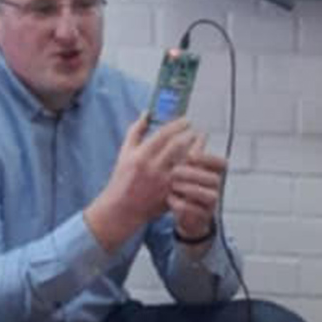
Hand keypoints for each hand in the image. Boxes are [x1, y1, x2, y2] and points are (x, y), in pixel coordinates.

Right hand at [86, 115, 200, 251]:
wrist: (122, 208)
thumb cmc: (122, 178)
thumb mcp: (125, 152)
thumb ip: (136, 131)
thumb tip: (147, 113)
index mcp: (141, 155)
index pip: (163, 134)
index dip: (178, 125)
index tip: (187, 121)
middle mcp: (152, 167)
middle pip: (176, 146)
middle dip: (189, 136)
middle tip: (196, 131)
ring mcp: (162, 182)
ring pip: (184, 162)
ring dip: (195, 151)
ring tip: (200, 145)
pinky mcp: (169, 193)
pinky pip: (185, 178)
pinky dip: (192, 170)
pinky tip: (198, 163)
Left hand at [168, 150, 225, 244]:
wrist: (187, 215)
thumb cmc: (185, 186)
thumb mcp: (186, 167)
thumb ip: (188, 151)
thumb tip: (189, 132)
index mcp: (213, 172)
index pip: (221, 163)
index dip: (207, 158)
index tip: (190, 155)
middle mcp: (216, 187)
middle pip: (213, 179)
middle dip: (193, 173)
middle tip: (175, 170)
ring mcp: (211, 202)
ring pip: (209, 195)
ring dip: (190, 189)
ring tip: (174, 185)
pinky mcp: (203, 216)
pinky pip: (197, 211)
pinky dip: (182, 205)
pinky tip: (170, 199)